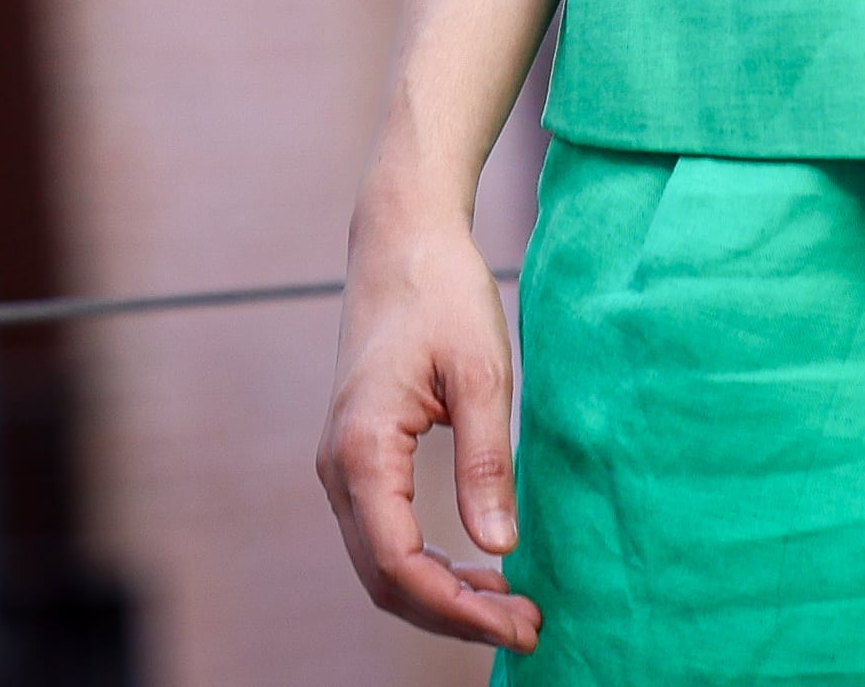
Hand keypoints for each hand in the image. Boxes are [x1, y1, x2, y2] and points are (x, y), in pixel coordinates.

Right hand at [313, 180, 539, 651]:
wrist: (401, 238)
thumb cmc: (443, 293)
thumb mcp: (483, 372)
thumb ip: (487, 460)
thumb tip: (499, 547)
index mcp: (362, 449)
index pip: (398, 564)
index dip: (457, 609)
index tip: (521, 620)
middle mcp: (337, 466)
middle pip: (383, 578)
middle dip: (452, 614)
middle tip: (527, 625)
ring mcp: (341, 463)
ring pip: (379, 563)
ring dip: (440, 594)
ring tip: (510, 605)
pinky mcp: (357, 455)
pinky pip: (383, 533)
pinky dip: (426, 565)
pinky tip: (478, 567)